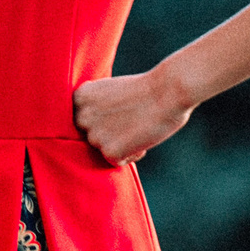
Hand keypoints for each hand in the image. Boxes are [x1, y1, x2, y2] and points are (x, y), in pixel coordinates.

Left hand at [72, 68, 193, 165]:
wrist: (170, 90)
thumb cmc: (148, 89)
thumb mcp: (111, 91)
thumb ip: (97, 107)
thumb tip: (95, 127)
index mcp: (79, 96)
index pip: (86, 118)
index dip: (106, 117)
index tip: (123, 108)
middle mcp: (81, 116)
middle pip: (93, 135)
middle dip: (111, 132)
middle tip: (132, 119)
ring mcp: (94, 136)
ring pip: (104, 149)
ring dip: (122, 143)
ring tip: (139, 126)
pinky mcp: (109, 152)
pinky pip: (117, 162)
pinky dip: (132, 154)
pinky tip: (142, 138)